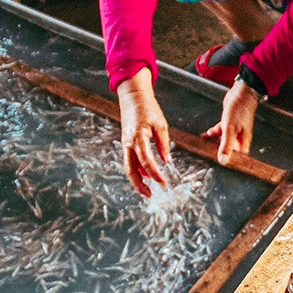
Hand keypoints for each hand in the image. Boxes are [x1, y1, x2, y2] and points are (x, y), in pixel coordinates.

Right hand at [115, 67, 171, 196]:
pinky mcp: (126, 143)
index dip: (155, 174)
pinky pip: (130, 160)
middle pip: (131, 169)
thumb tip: (167, 161)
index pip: (146, 161)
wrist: (133, 97)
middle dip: (139, 185)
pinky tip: (147, 175)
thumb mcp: (160, 124)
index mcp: (138, 137)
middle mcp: (128, 142)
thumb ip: (163, 144)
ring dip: (138, 179)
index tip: (164, 183)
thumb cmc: (148, 108)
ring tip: (149, 190)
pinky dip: (137, 169)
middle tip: (150, 196)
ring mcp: (125, 143)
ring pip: (128, 166)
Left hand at [203, 78, 259, 165]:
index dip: (229, 162)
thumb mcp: (230, 129)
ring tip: (204, 145)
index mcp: (243, 142)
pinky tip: (206, 134)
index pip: (237, 158)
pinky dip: (213, 133)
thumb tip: (223, 161)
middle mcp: (239, 138)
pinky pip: (220, 132)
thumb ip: (226, 146)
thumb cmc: (240, 109)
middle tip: (207, 156)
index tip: (219, 167)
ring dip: (213, 142)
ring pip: (222, 141)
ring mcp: (234, 131)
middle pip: (228, 150)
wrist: (241, 93)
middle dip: (218, 153)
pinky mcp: (229, 124)